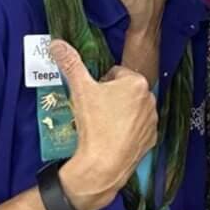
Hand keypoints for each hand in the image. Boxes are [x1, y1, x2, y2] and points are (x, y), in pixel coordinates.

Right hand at [48, 39, 156, 209]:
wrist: (102, 165)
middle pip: (124, 90)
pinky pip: (138, 128)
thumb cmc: (94, 125)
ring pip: (132, 108)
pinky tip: (113, 137)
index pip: (115, 73)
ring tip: (104, 125)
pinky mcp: (151, 139)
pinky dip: (128, 130)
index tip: (93, 97)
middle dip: (111, 97)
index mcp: (136, 82)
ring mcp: (152, 120)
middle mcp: (150, 99)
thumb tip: (57, 43)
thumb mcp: (80, 89)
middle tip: (96, 110)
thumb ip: (70, 63)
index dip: (100, 84)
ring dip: (120, 112)